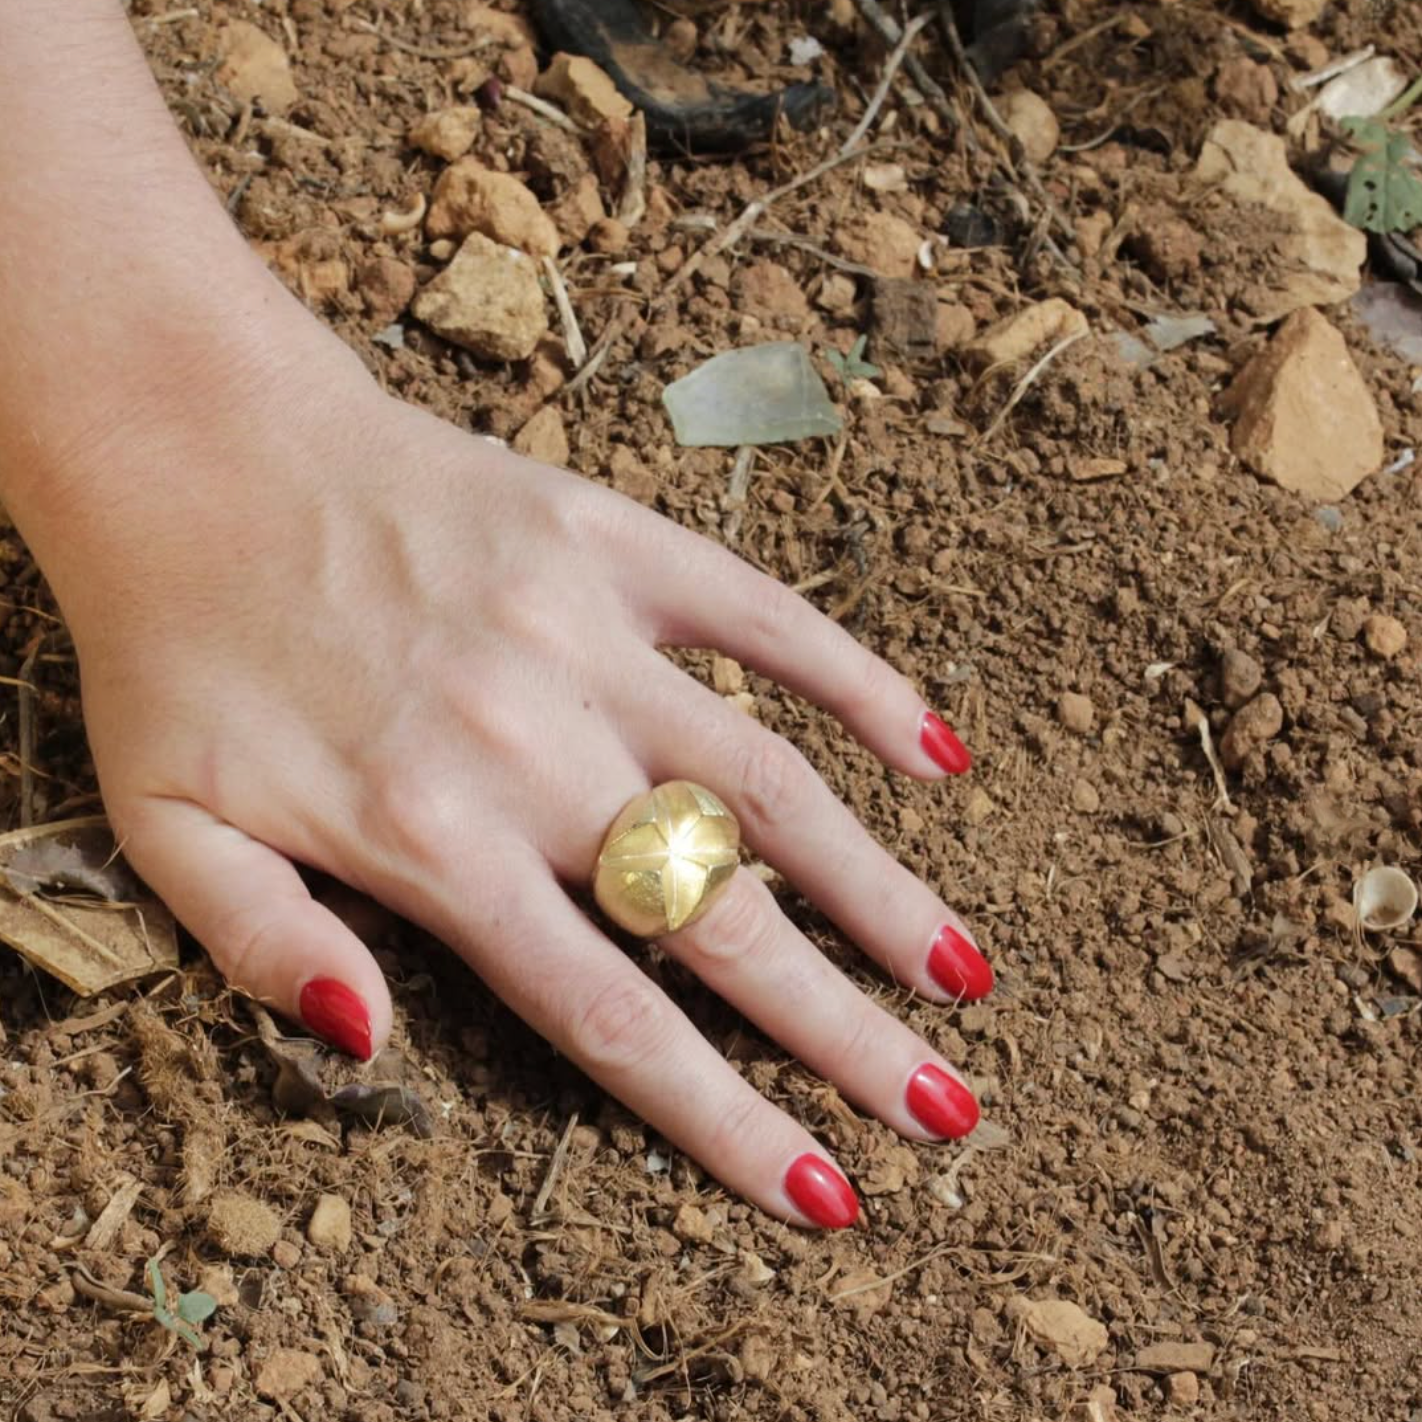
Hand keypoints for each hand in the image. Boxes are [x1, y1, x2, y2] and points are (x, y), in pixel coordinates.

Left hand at [64, 356, 991, 1228]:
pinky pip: (759, 615)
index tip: (823, 1189)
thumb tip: (374, 1045)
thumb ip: (264, 946)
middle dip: (842, 1028)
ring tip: (965, 969)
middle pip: (719, 917)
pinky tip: (936, 749)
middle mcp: (531, 746)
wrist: (198, 448)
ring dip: (878, 885)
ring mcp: (584, 635)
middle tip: (947, 1106)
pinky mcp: (611, 543)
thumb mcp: (162, 824)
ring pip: (767, 782)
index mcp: (430, 835)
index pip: (611, 1013)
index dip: (725, 1117)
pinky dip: (855, 680)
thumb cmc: (180, 645)